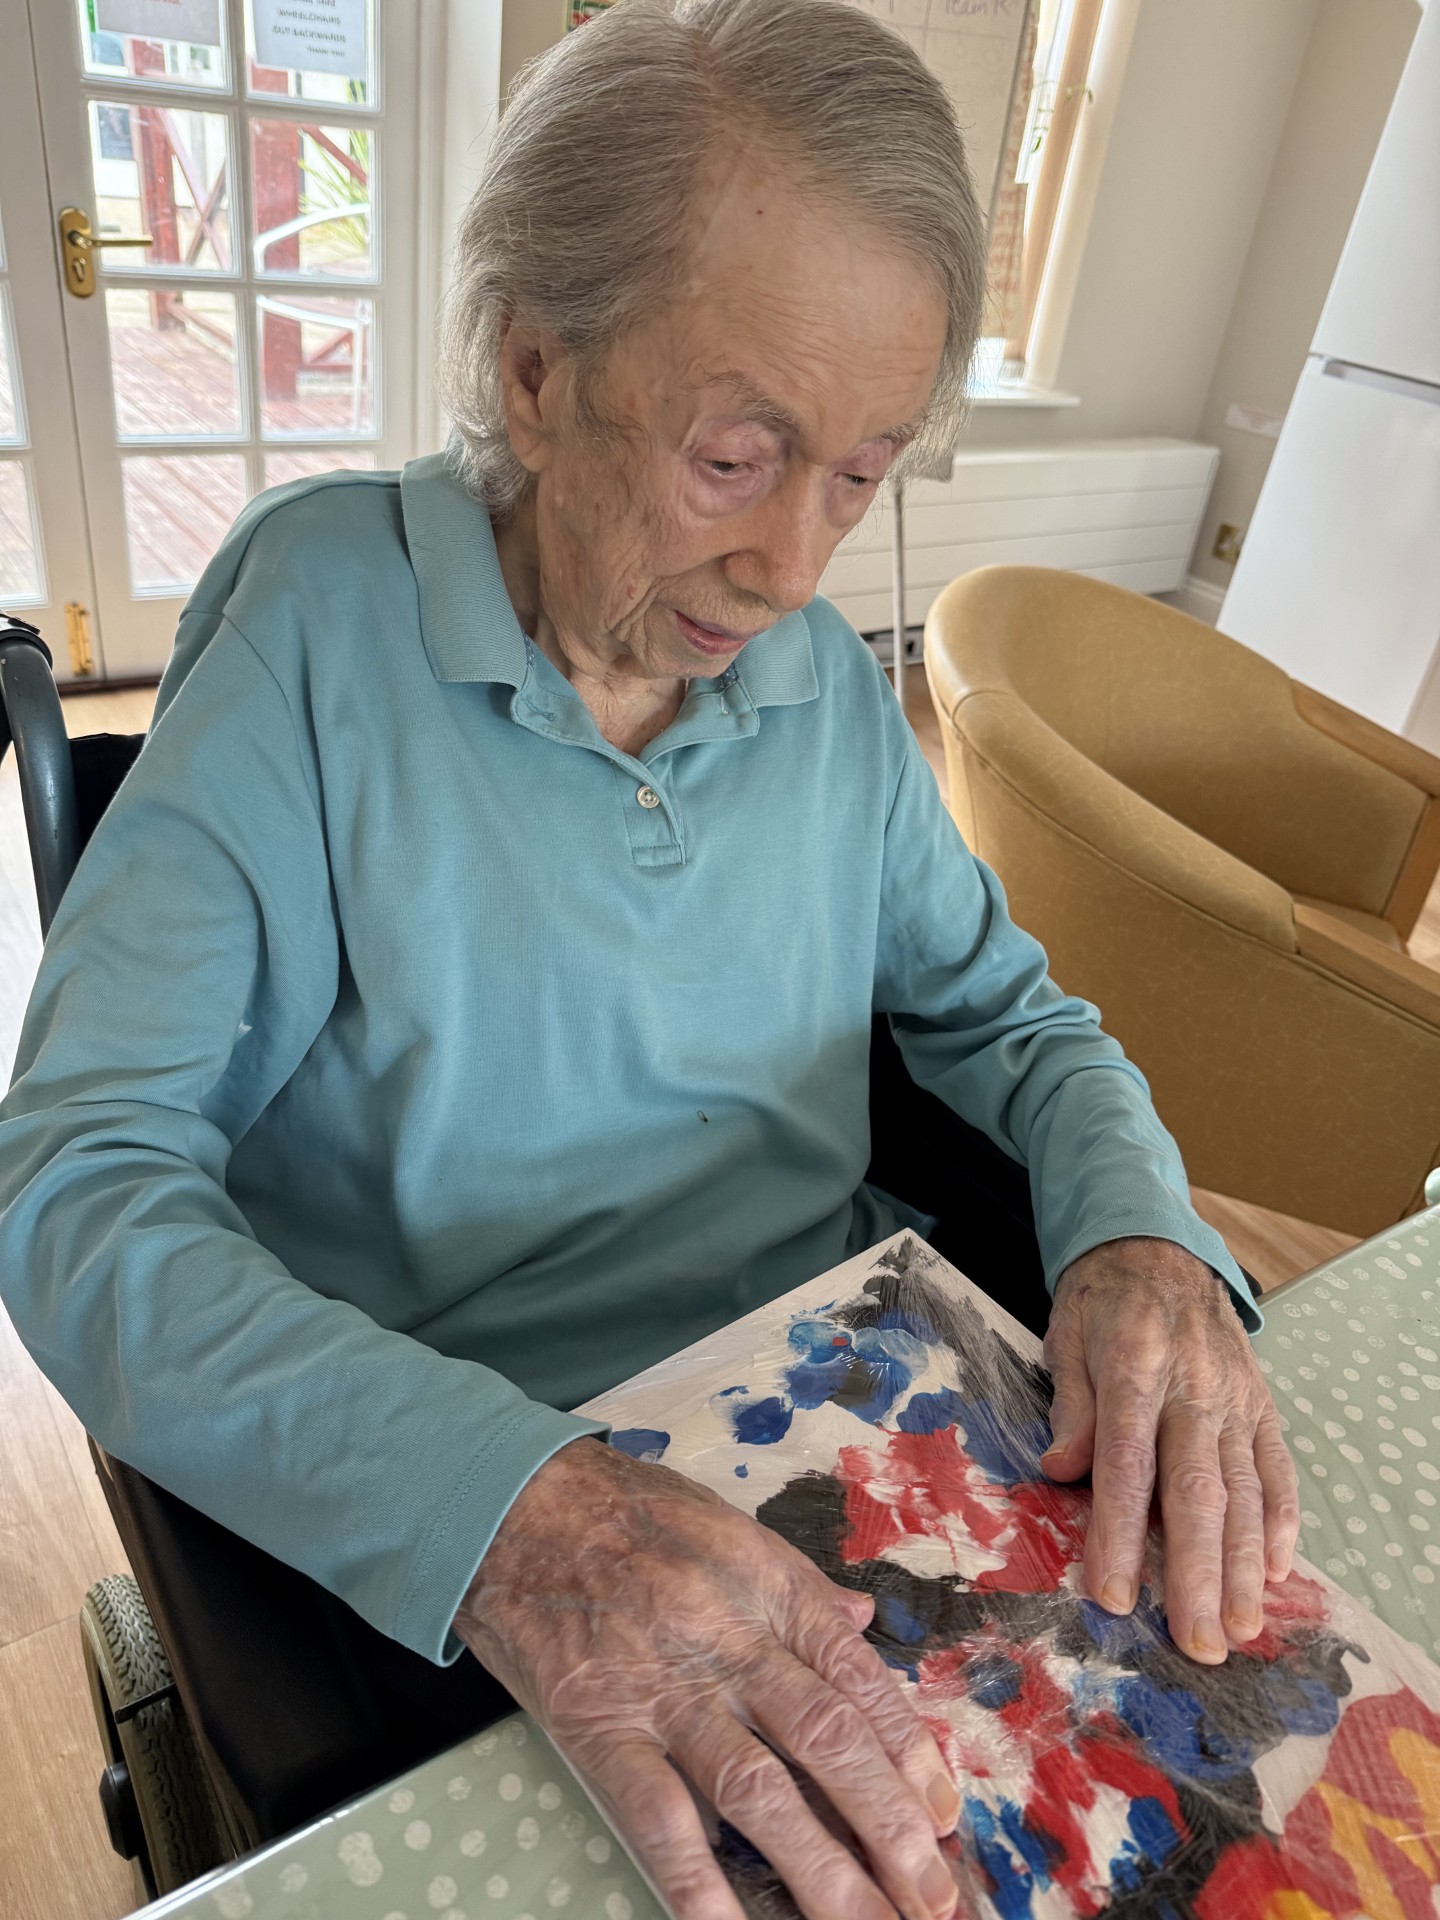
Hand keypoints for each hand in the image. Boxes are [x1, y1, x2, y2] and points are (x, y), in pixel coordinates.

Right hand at [453, 1438, 961, 1919]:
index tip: (943, 1815)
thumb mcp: (728, 1526)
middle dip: (890, 1828)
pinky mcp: (598, 1727)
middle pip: (827, 1741)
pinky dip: (701, 1885)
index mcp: (767, 1585)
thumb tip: (861, 1620)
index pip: (858, 1678)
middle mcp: (728, 1638)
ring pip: (760, 1791)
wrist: (515, 1504)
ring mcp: (662, 1688)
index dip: (911, 1753)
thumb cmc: (627, 1511)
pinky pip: (658, 1817)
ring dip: (823, 1872)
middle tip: (932, 1897)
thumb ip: (796, 1583)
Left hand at [1040, 1237, 1299, 1663]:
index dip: (1119, 1533)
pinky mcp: (1261, 1401)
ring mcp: (1234, 1396)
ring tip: (1240, 1627)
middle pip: (1196, 1492)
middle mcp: (1193, 1386)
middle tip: (1199, 1644)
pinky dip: (1282, 1521)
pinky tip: (1278, 1571)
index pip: (1126, 1464)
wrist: (1157, 1243)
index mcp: (1133, 1367)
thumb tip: (1059, 1471)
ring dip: (1244, 1566)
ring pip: (1245, 1491)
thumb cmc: (1100, 1298)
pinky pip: (1277, 1467)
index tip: (1112, 1595)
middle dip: (1196, 1574)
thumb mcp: (1063, 1335)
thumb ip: (1070, 1405)